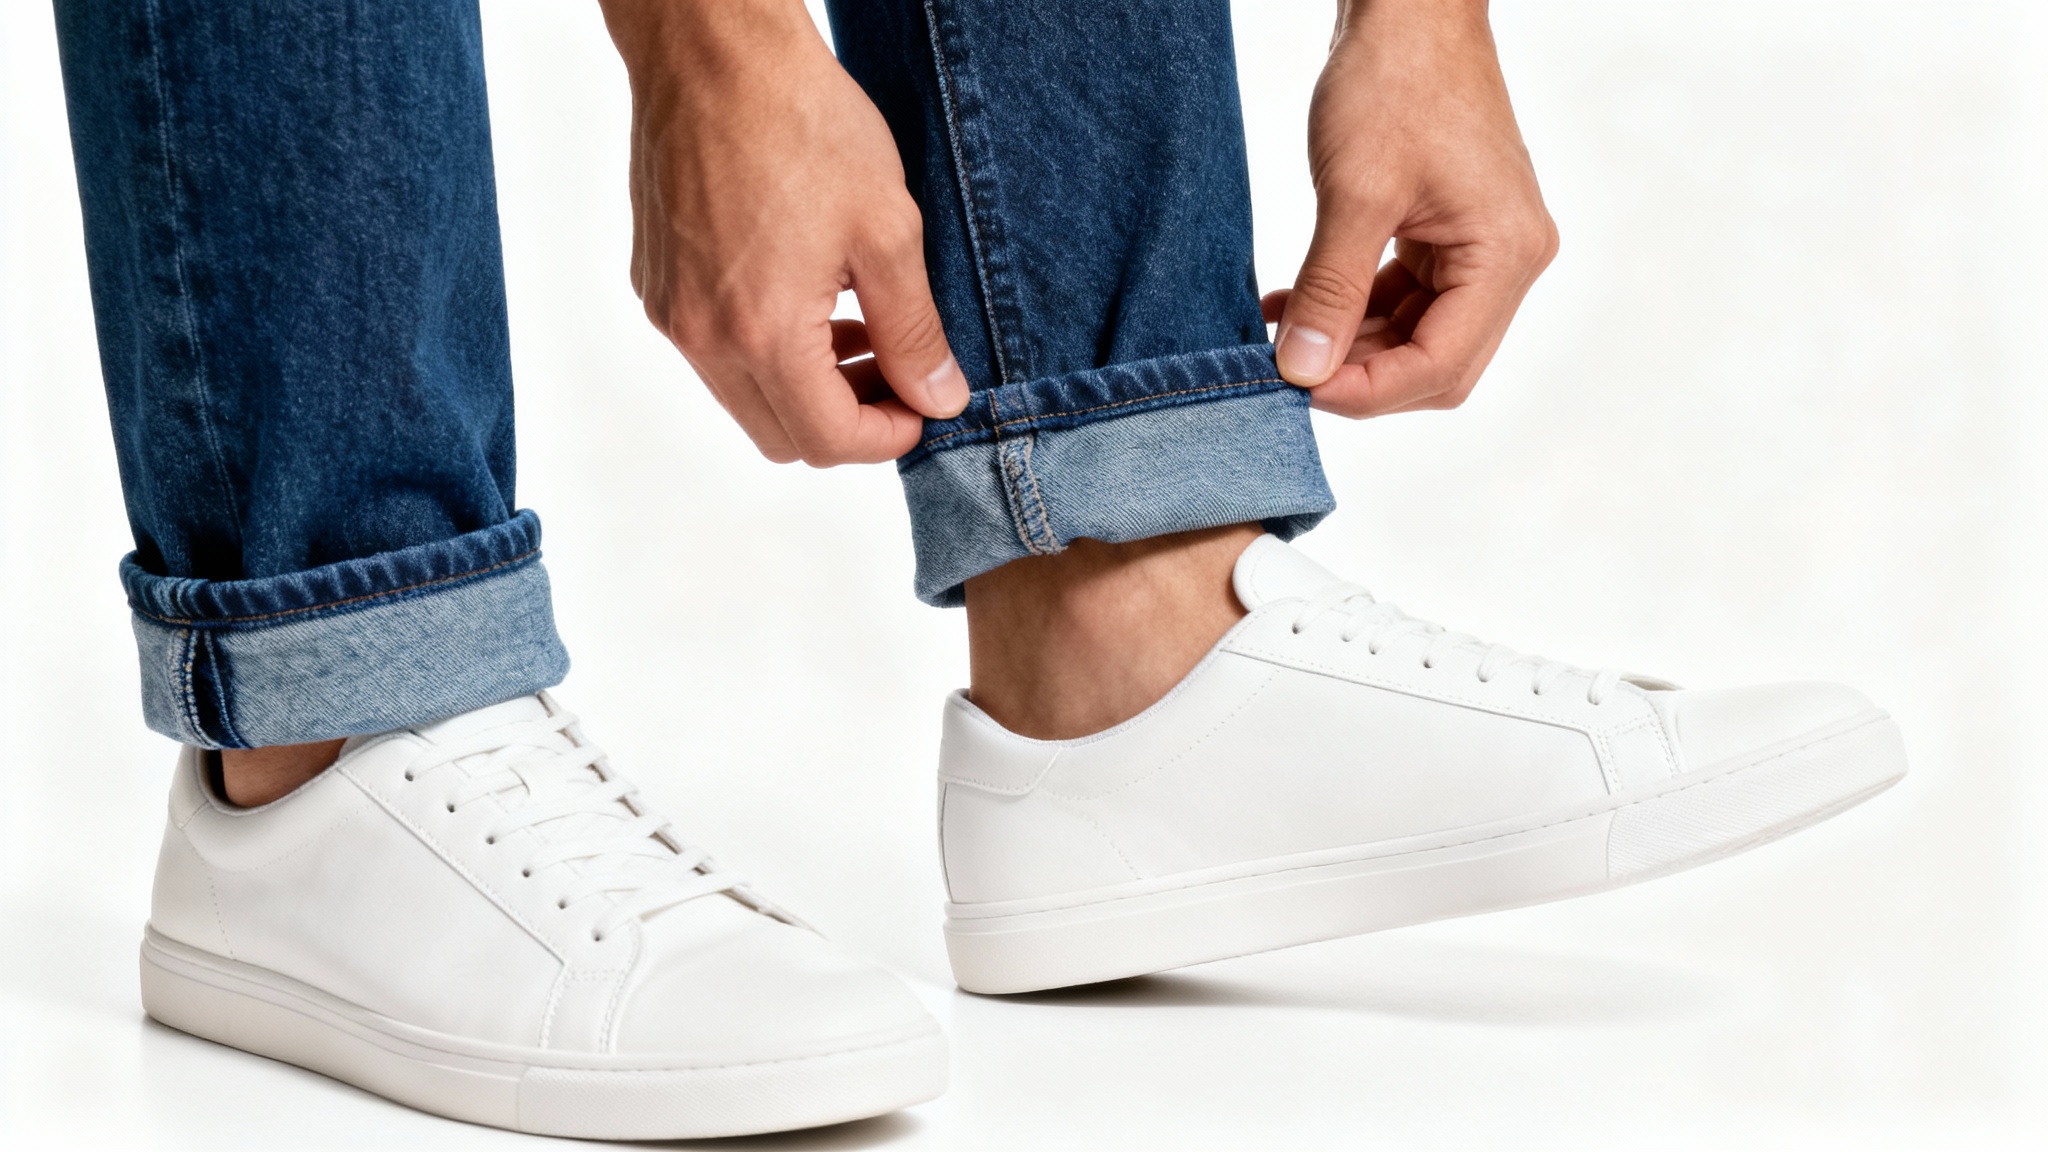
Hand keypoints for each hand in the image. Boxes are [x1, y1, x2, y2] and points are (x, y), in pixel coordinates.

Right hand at [597, 0, 968, 464]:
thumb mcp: (888, 231)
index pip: (827, 440)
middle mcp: (702, 336)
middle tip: (896, 371)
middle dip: (848, 420)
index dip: (887, 437)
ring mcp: (670, 311)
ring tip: (860, 327)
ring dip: (808, 385)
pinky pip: (715, 352)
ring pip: (746, 398)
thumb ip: (915, 330)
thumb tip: (938, 398)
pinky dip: (766, 348)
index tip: (923, 405)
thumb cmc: (800, 124)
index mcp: (761, 331)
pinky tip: (808, 293)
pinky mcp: (656, 284)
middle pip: (782, 436)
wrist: (713, 52)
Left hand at [1270, 0, 1556, 416]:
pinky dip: (1352, 310)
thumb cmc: (1393, 83)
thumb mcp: (1354, 194)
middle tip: (1286, 370)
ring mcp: (1483, 249)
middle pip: (1436, 364)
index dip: (1365, 389)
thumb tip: (1300, 371)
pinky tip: (1293, 308)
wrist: (1409, 10)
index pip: (1441, 365)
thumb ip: (1330, 291)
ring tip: (1282, 338)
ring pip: (1417, 337)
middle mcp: (1510, 260)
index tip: (1294, 387)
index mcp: (1506, 254)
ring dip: (1350, 346)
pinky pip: (1404, 299)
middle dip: (1360, 375)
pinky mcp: (1451, 234)